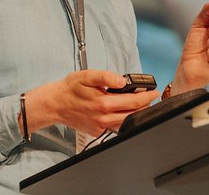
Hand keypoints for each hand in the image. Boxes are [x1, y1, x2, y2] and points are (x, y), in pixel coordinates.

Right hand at [24, 70, 160, 136]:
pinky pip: (115, 128)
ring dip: (136, 113)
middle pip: (133, 113)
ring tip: (141, 103)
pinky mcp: (97, 132)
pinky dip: (124, 120)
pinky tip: (124, 112)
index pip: (133, 101)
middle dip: (144, 105)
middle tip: (150, 97)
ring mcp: (100, 126)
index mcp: (103, 103)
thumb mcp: (86, 76)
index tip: (153, 92)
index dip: (146, 96)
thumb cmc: (69, 89)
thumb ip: (105, 77)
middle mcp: (103, 117)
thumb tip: (122, 80)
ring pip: (126, 123)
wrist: (54, 104)